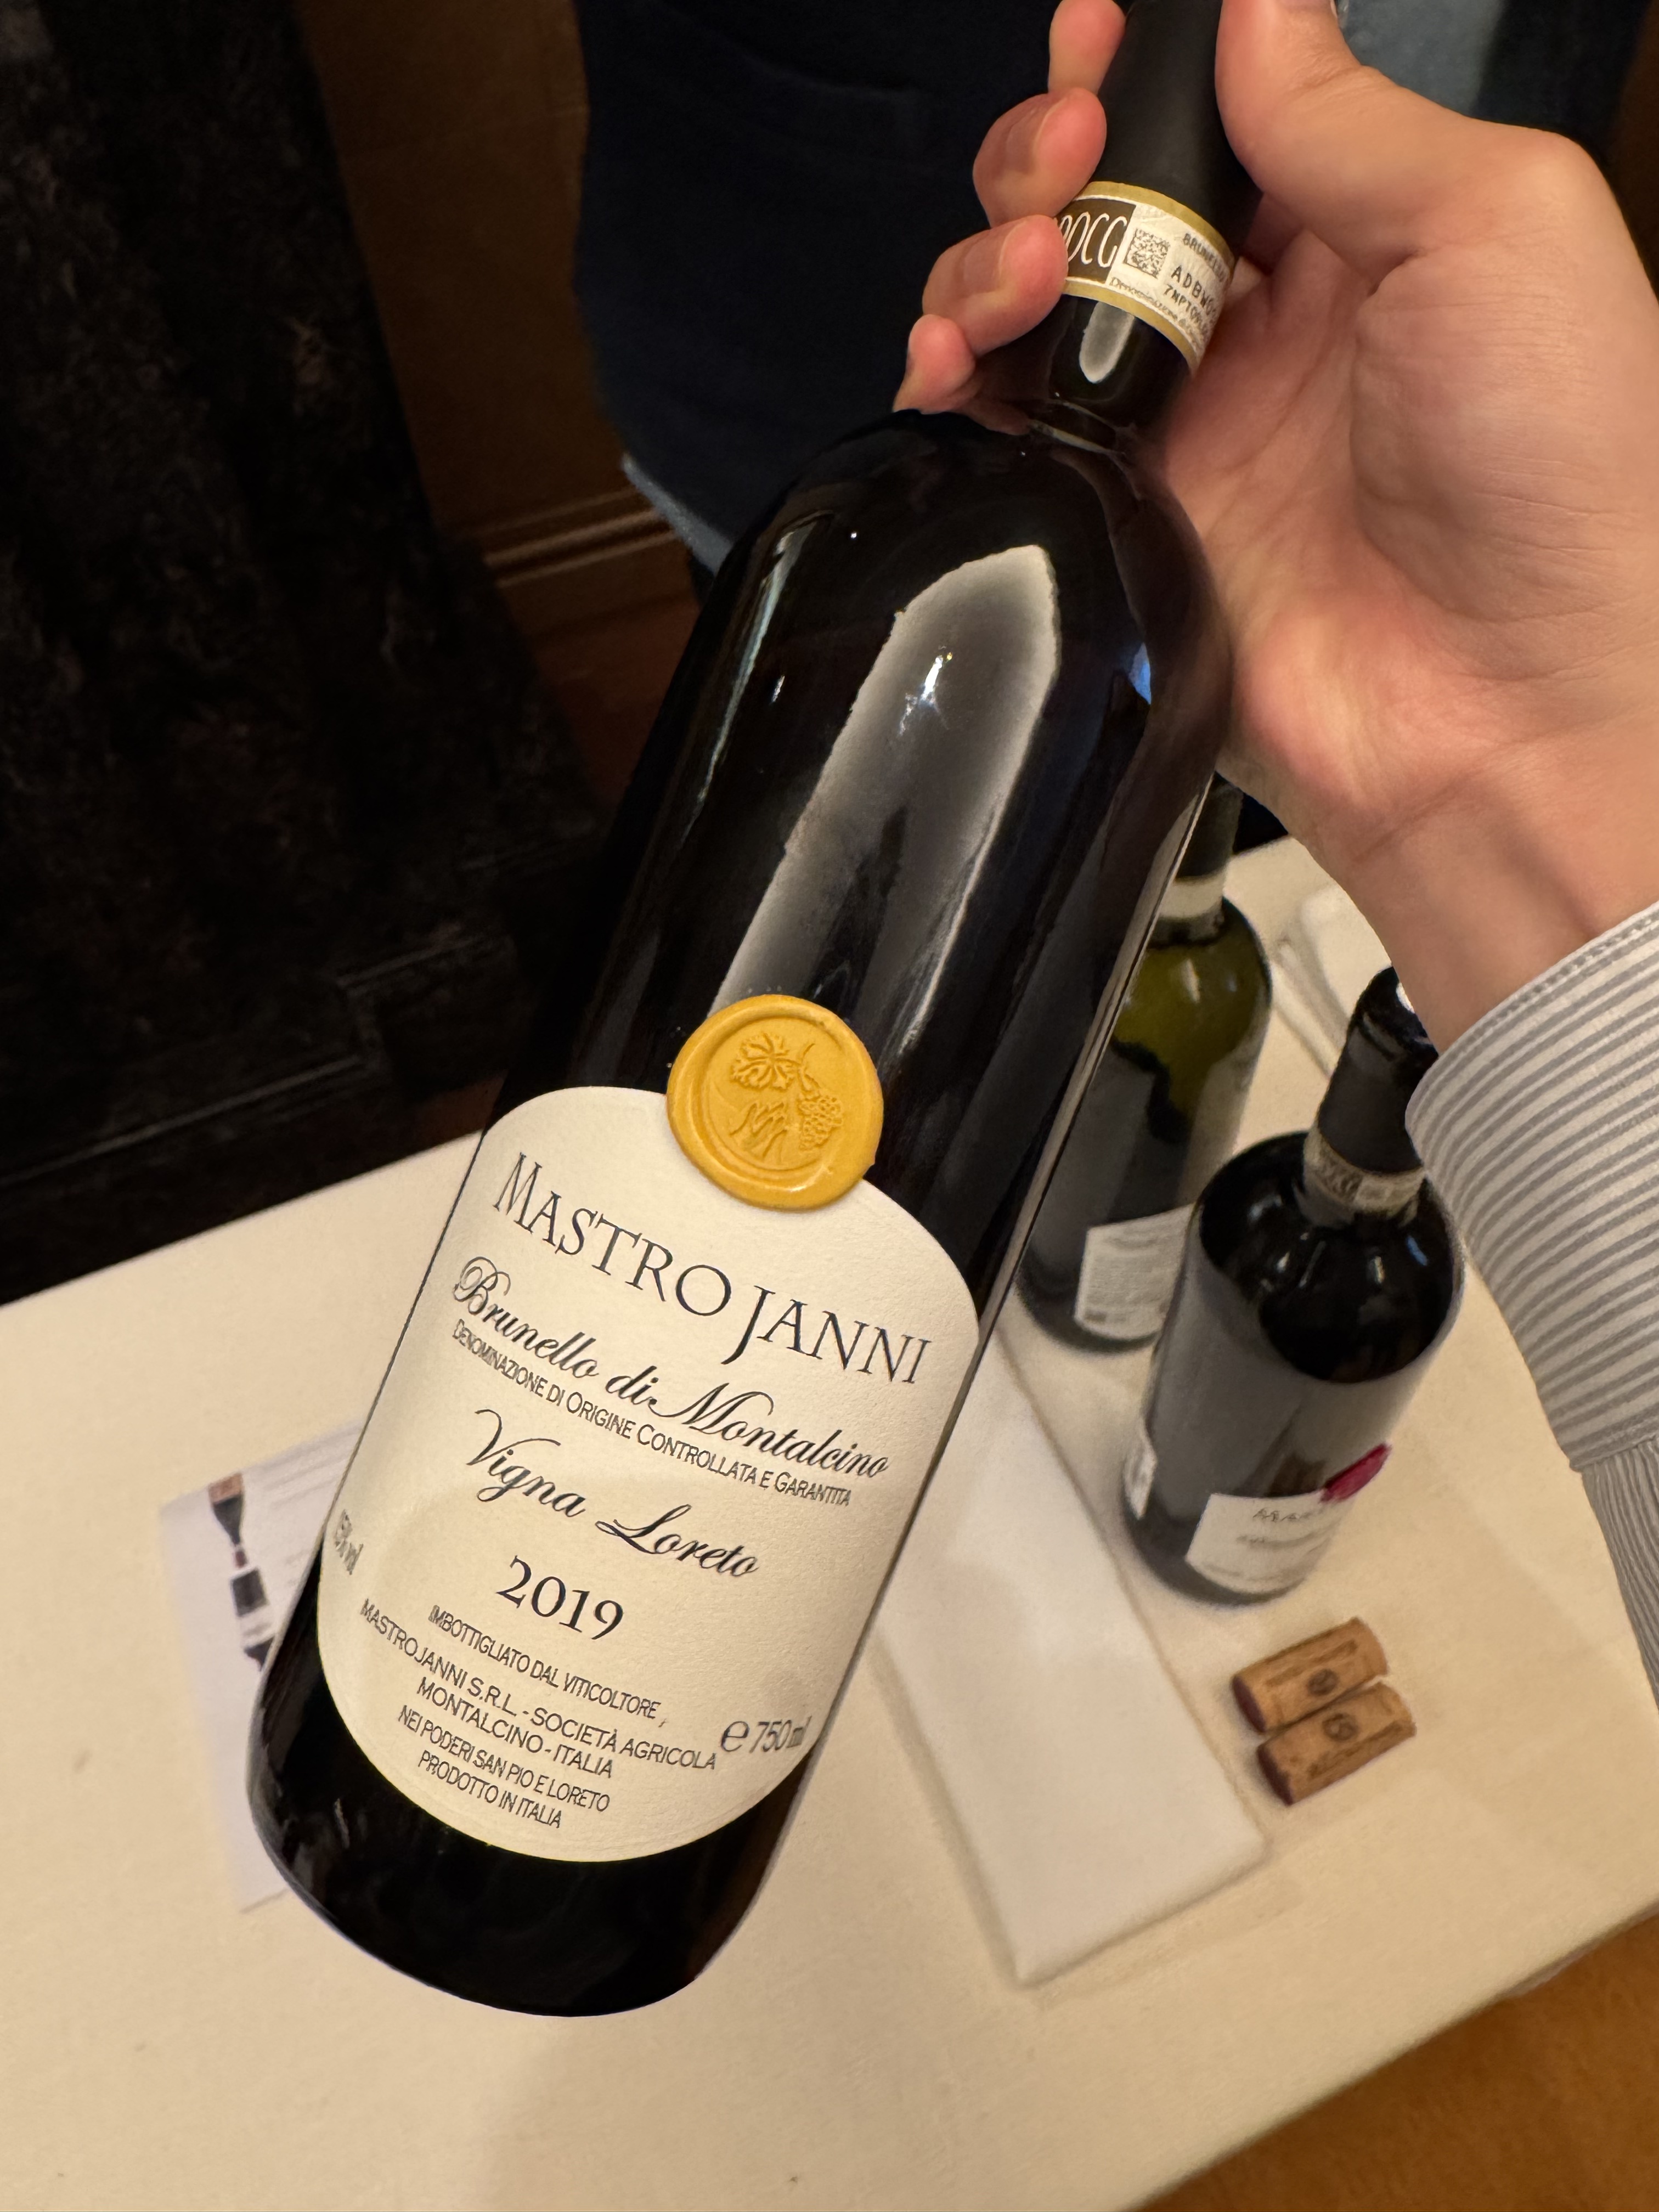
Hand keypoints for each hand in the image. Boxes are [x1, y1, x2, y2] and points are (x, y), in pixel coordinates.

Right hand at [897, 0, 1658, 1045]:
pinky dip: (951, 383)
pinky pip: (1003, 441)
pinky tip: (951, 358)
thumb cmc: (1556, 470)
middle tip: (1062, 162)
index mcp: (1362, 243)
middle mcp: (1260, 337)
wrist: (1508, 711)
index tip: (1096, 42)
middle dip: (1051, 155)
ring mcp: (1183, 440)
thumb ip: (1353, 119)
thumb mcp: (1495, 226)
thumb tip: (1252, 13)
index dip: (1143, 76)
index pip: (1216, 128)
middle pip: (1102, 209)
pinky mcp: (1120, 535)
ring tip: (1020, 273)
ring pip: (1032, 313)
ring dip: (991, 259)